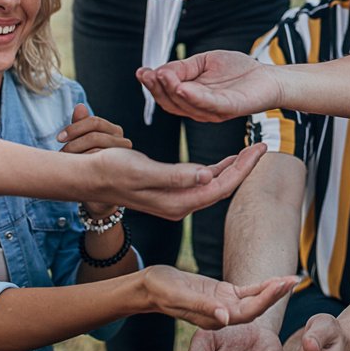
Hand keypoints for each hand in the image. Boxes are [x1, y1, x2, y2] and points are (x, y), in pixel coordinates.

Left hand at [58, 103, 130, 218]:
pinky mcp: (121, 172)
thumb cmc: (88, 166)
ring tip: (66, 164)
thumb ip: (80, 126)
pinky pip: (100, 164)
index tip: (59, 138)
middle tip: (61, 154)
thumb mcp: (81, 144)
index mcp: (114, 131)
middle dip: (74, 145)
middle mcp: (123, 142)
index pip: (95, 121)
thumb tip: (79, 105)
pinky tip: (76, 171)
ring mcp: (124, 158)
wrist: (98, 196)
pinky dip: (85, 166)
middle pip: (95, 135)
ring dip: (77, 156)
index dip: (74, 128)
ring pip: (97, 149)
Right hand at [88, 142, 268, 219]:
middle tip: (261, 145)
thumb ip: (176, 176)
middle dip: (244, 167)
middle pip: (222, 186)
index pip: (221, 186)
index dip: (243, 168)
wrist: (88, 177)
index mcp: (178, 202)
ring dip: (232, 169)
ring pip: (213, 185)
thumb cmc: (111, 170)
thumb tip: (208, 177)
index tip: (260, 149)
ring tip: (250, 150)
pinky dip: (215, 170)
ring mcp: (175, 201)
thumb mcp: (143, 170)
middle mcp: (180, 205)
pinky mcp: (169, 193)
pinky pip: (201, 183)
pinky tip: (223, 161)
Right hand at [136, 51, 282, 122]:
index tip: (141, 72)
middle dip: (157, 88)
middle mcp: (200, 108)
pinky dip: (194, 97)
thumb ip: (184, 67)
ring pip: (186, 104)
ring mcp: (214, 111)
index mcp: (192, 98)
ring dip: (171, 90)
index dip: (152, 84)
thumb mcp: (204, 62)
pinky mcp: (229, 108)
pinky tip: (182, 87)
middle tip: (148, 75)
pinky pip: (209, 104)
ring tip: (161, 76)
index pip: (167, 94)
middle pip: (171, 102)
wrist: (269, 77)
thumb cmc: (239, 70)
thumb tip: (161, 70)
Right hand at [142, 266, 296, 328]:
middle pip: (256, 307)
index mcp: (215, 320)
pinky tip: (275, 280)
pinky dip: (261, 286)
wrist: (152, 287)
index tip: (280, 286)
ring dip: (272, 290)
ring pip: (254, 299)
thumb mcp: (181, 296)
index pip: (246, 313)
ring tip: (292, 279)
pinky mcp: (223, 294)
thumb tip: (227, 319)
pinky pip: (247, 291)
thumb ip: (203, 307)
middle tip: (294, 280)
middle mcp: (223, 315)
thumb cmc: (163, 291)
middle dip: (276, 294)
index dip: (265, 300)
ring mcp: (224, 305)